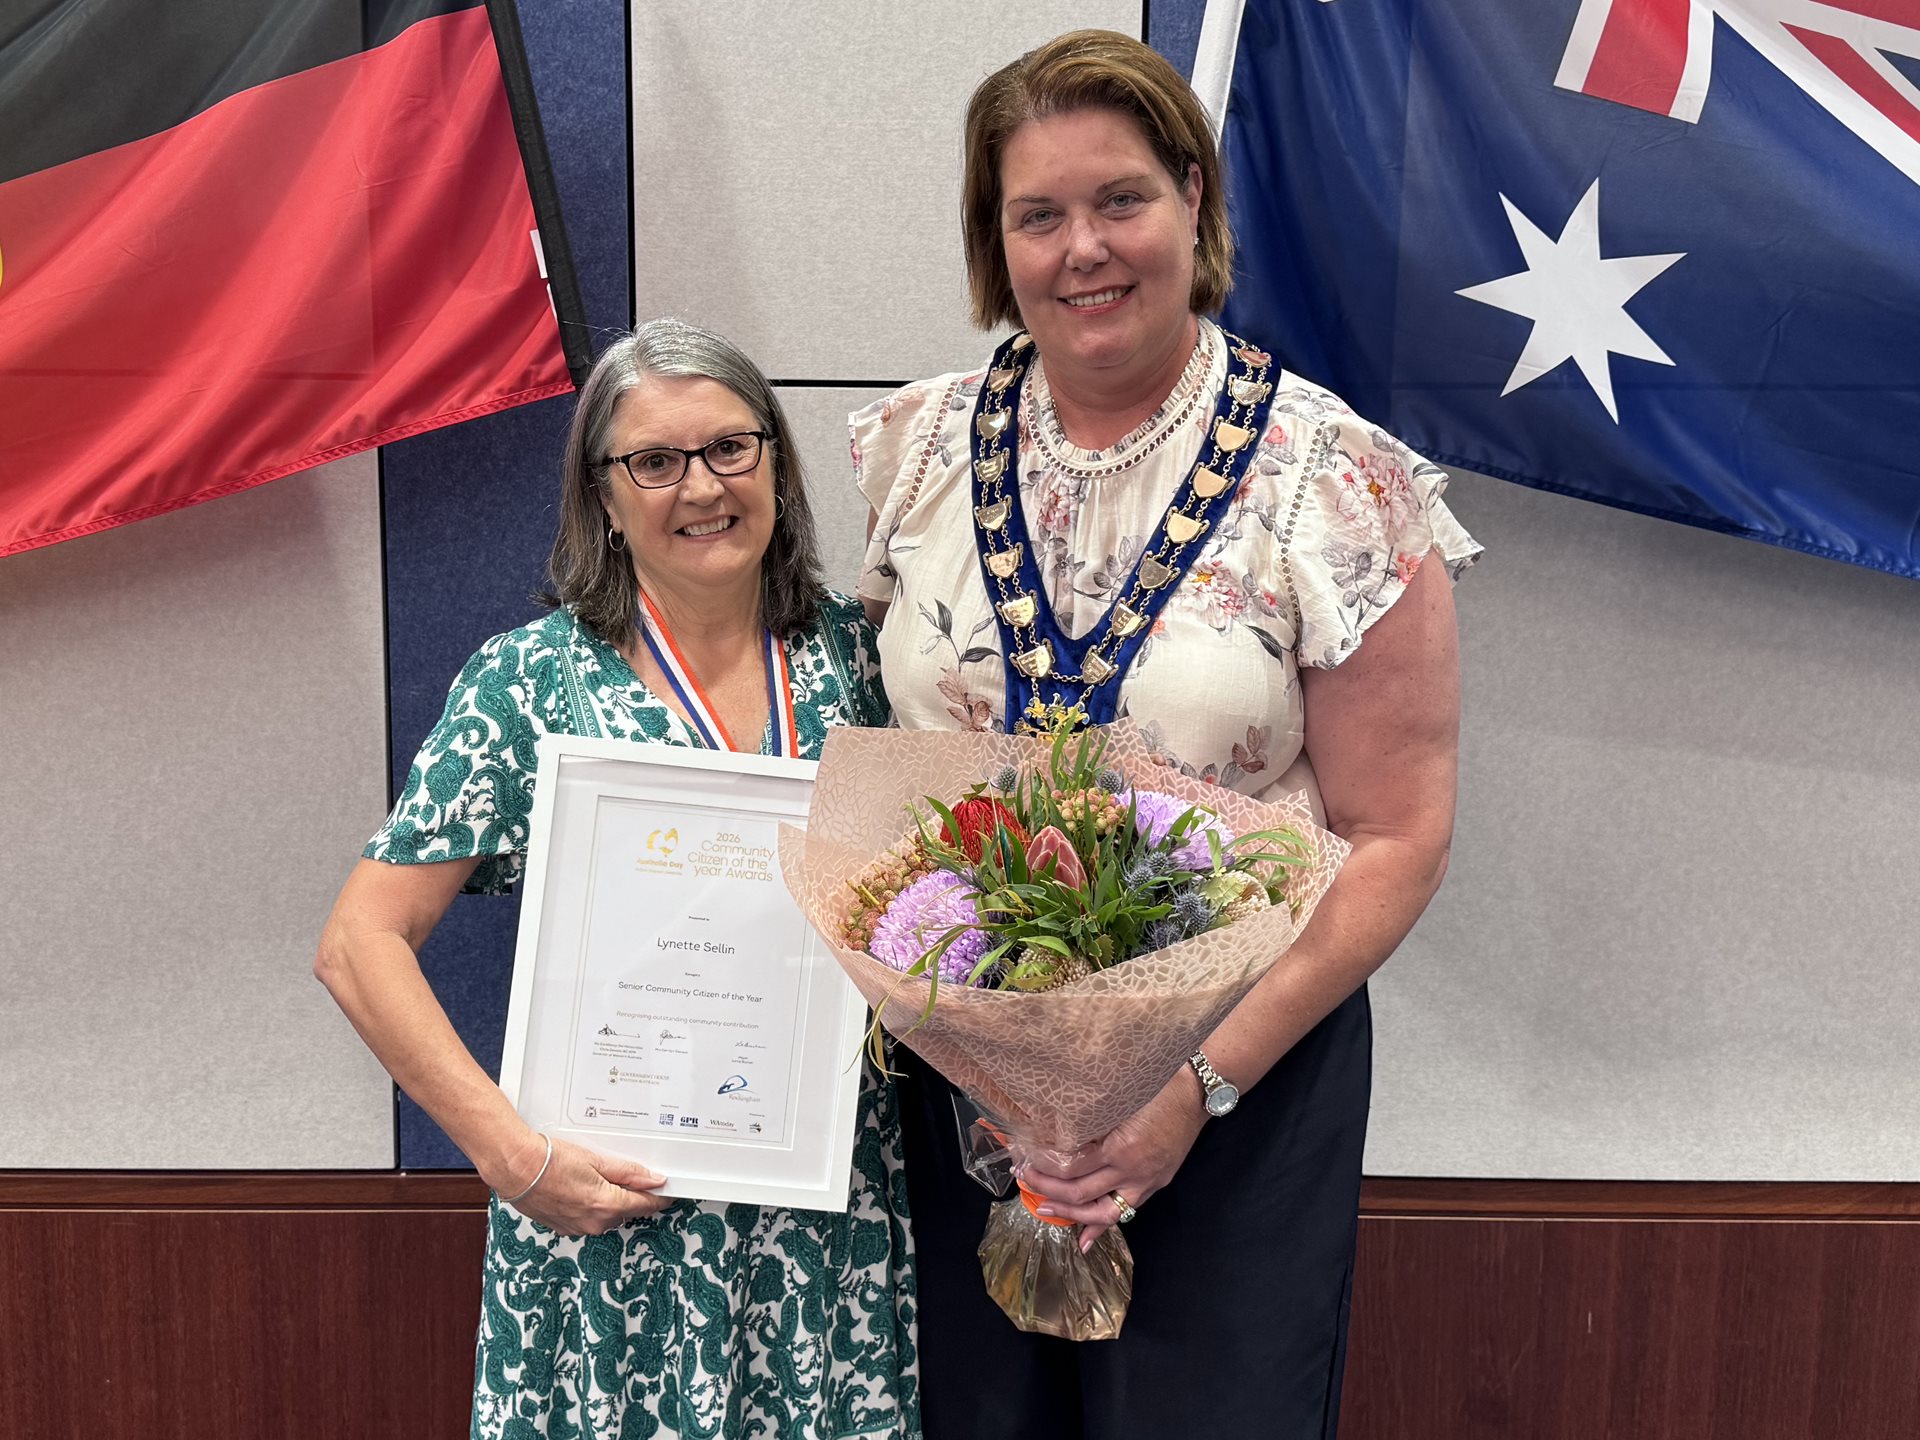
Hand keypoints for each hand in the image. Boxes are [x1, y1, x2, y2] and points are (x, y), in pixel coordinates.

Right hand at [492, 1132, 671, 1234]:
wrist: (516, 1168)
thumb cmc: (551, 1161)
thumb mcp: (596, 1160)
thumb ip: (628, 1172)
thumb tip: (654, 1180)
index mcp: (607, 1205)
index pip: (645, 1204)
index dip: (660, 1197)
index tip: (669, 1191)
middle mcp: (594, 1223)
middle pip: (626, 1210)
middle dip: (632, 1195)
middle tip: (629, 1174)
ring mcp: (578, 1228)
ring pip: (607, 1216)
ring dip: (610, 1200)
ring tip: (597, 1177)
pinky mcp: (564, 1227)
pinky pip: (588, 1219)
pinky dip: (591, 1206)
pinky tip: (581, 1188)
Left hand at [1019, 1070, 1206, 1250]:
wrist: (1196, 1092)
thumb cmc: (1156, 1085)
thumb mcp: (1118, 1097)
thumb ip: (1091, 1117)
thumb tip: (1056, 1130)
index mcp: (1120, 1146)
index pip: (1070, 1167)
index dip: (1043, 1166)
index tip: (1023, 1157)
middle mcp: (1131, 1169)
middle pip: (1079, 1191)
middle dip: (1046, 1188)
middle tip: (1024, 1178)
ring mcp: (1144, 1181)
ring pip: (1101, 1211)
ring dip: (1069, 1213)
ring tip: (1045, 1207)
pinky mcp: (1153, 1184)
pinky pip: (1124, 1213)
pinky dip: (1101, 1228)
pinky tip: (1083, 1240)